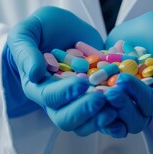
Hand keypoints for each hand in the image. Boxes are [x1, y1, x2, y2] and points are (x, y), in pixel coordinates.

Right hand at [3, 6, 116, 135]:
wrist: (61, 30)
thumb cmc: (40, 31)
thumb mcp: (26, 33)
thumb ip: (25, 51)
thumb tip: (34, 74)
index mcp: (37, 87)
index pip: (49, 98)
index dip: (65, 94)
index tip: (82, 83)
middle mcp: (57, 100)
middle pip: (67, 119)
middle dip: (86, 111)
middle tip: (104, 98)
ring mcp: (77, 100)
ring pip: (87, 123)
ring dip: (102, 117)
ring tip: (118, 103)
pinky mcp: (94, 96)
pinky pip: (104, 114)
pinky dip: (115, 114)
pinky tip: (126, 105)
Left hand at [104, 11, 152, 136]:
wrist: (146, 26)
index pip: (152, 102)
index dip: (138, 94)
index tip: (123, 80)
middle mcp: (145, 100)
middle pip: (134, 117)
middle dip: (120, 106)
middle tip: (107, 92)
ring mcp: (126, 98)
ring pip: (116, 117)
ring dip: (105, 111)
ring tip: (92, 95)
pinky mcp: (110, 91)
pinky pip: (101, 106)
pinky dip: (92, 105)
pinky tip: (81, 95)